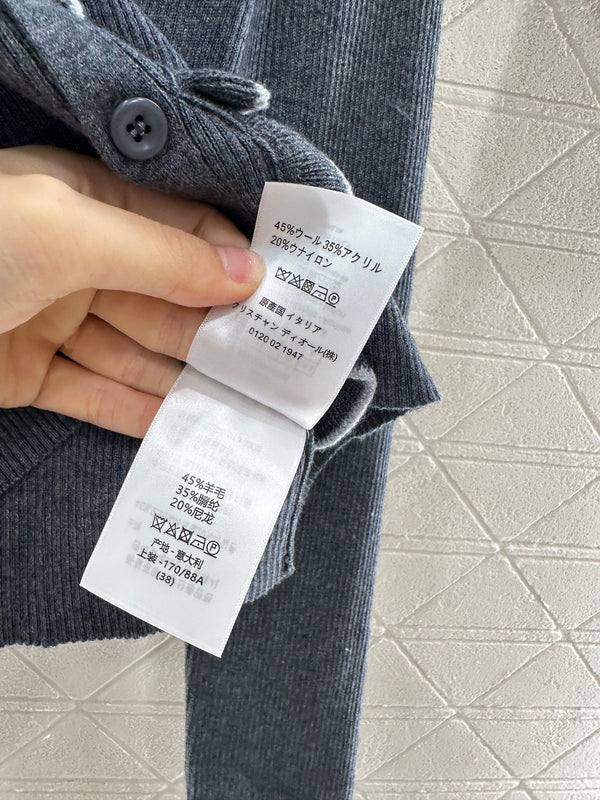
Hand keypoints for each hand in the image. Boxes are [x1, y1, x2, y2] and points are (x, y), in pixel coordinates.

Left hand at [0, 145, 264, 437]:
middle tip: (268, 364)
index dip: (230, 262)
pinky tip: (179, 424)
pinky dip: (134, 412)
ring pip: (134, 352)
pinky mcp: (28, 373)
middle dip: (214, 330)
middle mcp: (75, 258)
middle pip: (165, 297)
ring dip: (182, 378)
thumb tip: (249, 271)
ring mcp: (51, 317)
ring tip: (237, 402)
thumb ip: (162, 254)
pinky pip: (94, 394)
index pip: (180, 228)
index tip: (278, 299)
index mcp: (85, 202)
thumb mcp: (68, 233)